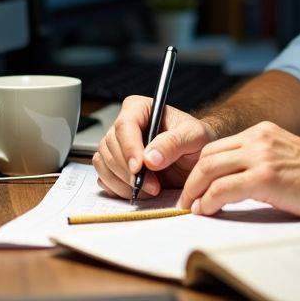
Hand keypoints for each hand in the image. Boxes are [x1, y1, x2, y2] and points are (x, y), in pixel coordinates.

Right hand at [93, 94, 217, 199]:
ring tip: (150, 189)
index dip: (129, 147)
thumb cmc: (196, 140)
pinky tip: (140, 191)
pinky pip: (104, 177)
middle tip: (153, 186)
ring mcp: (116, 146)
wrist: (196, 160)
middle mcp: (124, 126)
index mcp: (140, 109)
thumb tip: (150, 158)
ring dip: (124, 182)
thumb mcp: (195, 136)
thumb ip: (174, 143)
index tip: (138, 168)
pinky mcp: (114, 165)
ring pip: (104, 163)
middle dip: (129, 171)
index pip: (125, 125)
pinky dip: (119, 189)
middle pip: (111, 146)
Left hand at [176, 121, 299, 219]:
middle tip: (188, 199)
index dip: (201, 167)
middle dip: (192, 179)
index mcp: (264, 131)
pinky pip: (223, 188)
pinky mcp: (265, 177)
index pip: (219, 146)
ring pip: (209, 168)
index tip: (196, 186)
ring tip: (193, 208)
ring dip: (195, 191)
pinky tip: (208, 210)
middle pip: (208, 154)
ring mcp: (262, 156)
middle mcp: (260, 139)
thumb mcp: (286, 157)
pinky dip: (209, 201)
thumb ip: (261, 160)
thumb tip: (234, 182)